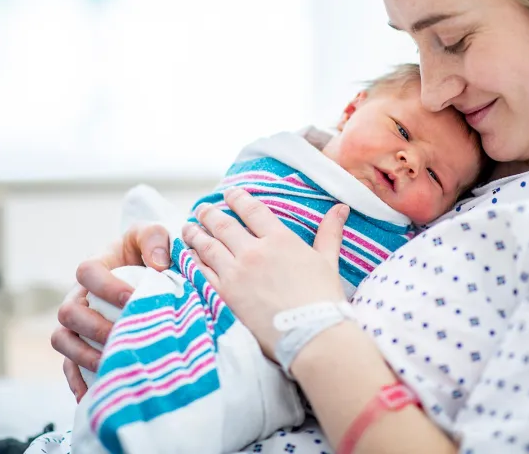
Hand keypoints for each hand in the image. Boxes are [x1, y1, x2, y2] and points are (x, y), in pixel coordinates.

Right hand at [50, 222, 170, 400]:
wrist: (153, 273)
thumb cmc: (151, 252)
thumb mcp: (156, 235)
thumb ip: (155, 238)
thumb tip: (157, 264)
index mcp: (97, 266)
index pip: (86, 272)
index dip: (105, 286)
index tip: (131, 298)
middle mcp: (80, 295)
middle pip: (68, 312)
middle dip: (94, 326)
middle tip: (122, 335)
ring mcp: (78, 322)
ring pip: (62, 340)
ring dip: (82, 354)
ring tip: (111, 363)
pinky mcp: (82, 345)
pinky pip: (68, 365)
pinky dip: (78, 380)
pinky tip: (95, 394)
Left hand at [182, 188, 348, 357]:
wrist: (310, 333)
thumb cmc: (323, 299)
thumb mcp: (328, 261)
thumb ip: (330, 233)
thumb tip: (341, 208)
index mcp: (280, 239)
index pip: (253, 210)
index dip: (238, 199)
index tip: (229, 194)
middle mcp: (254, 252)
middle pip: (224, 225)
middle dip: (210, 214)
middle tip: (201, 209)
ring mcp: (236, 273)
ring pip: (208, 246)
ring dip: (196, 234)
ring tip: (188, 228)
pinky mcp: (224, 294)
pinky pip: (202, 272)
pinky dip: (192, 261)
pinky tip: (187, 256)